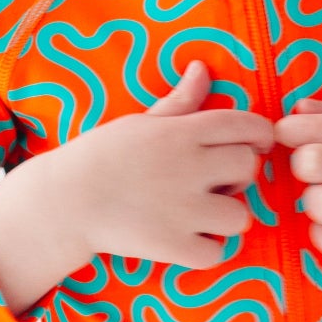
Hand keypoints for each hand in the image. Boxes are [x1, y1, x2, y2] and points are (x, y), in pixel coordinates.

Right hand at [60, 59, 273, 269]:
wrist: (63, 202)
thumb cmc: (102, 156)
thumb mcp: (141, 122)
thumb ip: (181, 101)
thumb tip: (203, 68)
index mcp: (182, 133)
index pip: (248, 126)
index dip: (259, 135)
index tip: (254, 144)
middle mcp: (189, 168)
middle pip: (249, 167)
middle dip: (238, 174)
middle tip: (213, 181)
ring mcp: (183, 210)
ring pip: (240, 215)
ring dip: (225, 216)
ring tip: (200, 214)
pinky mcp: (174, 246)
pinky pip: (217, 252)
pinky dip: (206, 250)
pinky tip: (188, 240)